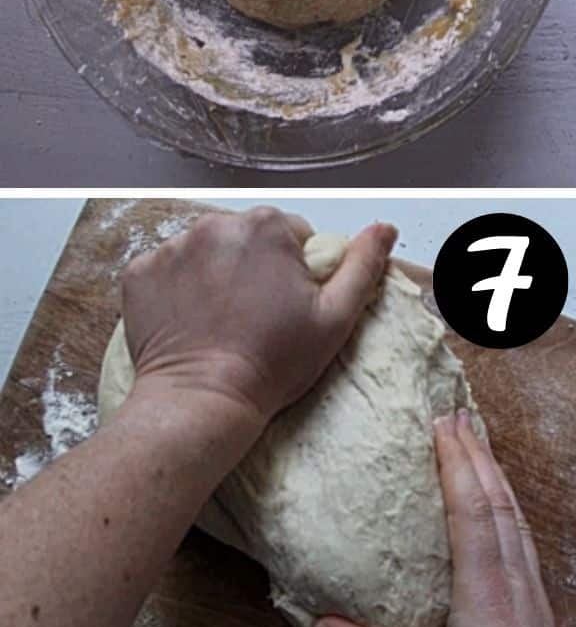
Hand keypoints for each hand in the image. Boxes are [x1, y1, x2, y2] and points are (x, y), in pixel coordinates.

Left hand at [121, 207, 395, 428]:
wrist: (203, 401)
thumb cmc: (273, 362)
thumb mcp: (336, 317)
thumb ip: (363, 264)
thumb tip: (384, 229)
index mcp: (268, 227)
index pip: (294, 234)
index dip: (299, 269)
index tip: (290, 303)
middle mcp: (217, 225)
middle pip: (250, 236)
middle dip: (257, 265)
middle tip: (259, 314)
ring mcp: (173, 246)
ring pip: (210, 249)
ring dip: (219, 273)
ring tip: (225, 317)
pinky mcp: (140, 271)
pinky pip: (169, 267)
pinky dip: (180, 286)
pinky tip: (193, 318)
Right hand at [311, 410, 575, 626]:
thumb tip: (321, 625)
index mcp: (485, 595)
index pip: (472, 513)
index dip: (458, 465)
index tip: (443, 427)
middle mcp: (513, 581)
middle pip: (497, 501)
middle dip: (476, 453)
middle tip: (456, 414)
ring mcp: (531, 588)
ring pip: (515, 514)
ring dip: (495, 472)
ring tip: (477, 439)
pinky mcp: (538, 599)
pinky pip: (522, 534)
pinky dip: (507, 502)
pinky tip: (500, 497)